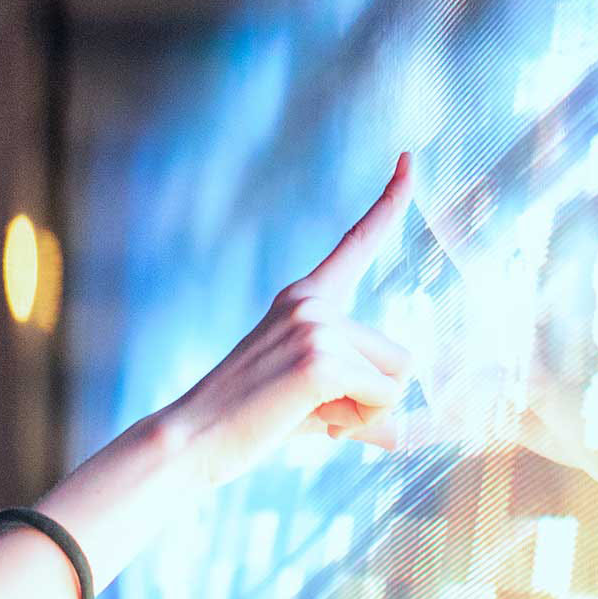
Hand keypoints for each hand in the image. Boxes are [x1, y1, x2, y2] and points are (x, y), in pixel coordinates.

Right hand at [146, 155, 417, 486]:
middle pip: (401, 356)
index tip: (409, 158)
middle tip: (311, 411)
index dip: (392, 201)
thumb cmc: (247, 424)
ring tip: (307, 416)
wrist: (188, 440)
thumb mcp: (308, 401)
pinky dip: (358, 425)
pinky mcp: (321, 360)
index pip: (358, 242)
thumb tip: (404, 437)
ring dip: (365, 413)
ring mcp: (316, 326)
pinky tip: (312, 422)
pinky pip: (382, 401)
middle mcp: (311, 302)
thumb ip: (356, 403)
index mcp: (303, 297)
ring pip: (395, 381)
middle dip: (372, 398)